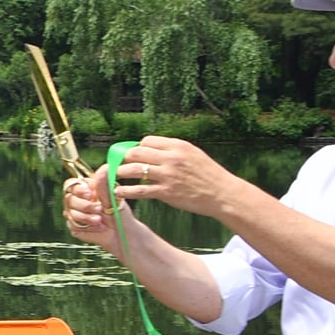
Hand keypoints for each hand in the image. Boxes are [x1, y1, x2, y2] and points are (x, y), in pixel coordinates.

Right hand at [64, 170, 123, 254]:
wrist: (122, 233)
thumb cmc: (120, 213)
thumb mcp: (113, 197)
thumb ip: (105, 183)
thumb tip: (105, 166)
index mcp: (86, 190)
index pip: (71, 184)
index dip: (78, 189)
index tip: (90, 194)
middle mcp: (79, 200)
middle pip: (69, 199)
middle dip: (85, 206)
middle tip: (99, 210)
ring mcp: (75, 214)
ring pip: (70, 213)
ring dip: (87, 218)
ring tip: (100, 221)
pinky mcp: (75, 227)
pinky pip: (73, 225)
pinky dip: (87, 227)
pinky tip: (97, 227)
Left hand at [110, 136, 233, 217]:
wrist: (221, 193)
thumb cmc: (208, 175)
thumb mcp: (193, 154)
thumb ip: (174, 152)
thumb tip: (155, 150)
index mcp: (178, 146)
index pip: (147, 141)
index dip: (137, 147)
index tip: (132, 155)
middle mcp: (171, 158)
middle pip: (136, 152)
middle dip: (123, 158)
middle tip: (116, 164)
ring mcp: (167, 175)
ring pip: (134, 169)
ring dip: (120, 172)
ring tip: (113, 176)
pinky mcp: (166, 192)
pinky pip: (139, 190)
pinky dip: (126, 191)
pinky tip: (118, 192)